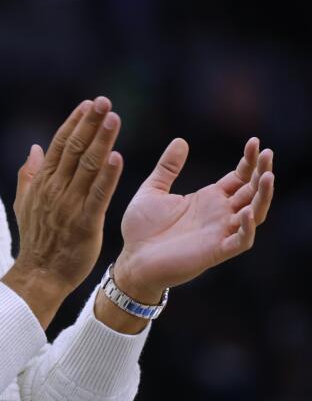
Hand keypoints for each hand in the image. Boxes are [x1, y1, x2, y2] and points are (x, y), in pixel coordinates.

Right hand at [2, 97, 123, 327]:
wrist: (39, 274)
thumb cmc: (36, 240)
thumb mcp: (25, 204)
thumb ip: (29, 175)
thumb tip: (33, 148)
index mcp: (42, 182)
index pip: (59, 144)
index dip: (75, 122)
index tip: (88, 104)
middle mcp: (55, 189)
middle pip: (74, 149)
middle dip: (89, 123)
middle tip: (104, 101)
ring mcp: (69, 205)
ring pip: (88, 166)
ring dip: (102, 140)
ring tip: (113, 118)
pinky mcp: (85, 222)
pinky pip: (98, 194)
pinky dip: (108, 176)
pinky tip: (118, 157)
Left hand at [114, 137, 274, 301]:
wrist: (132, 259)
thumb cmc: (141, 229)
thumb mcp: (152, 190)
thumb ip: (167, 168)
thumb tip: (180, 141)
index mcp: (208, 199)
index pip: (239, 178)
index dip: (249, 161)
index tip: (253, 141)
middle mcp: (219, 214)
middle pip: (252, 192)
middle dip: (262, 172)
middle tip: (267, 153)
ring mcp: (219, 232)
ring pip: (255, 214)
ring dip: (263, 196)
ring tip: (268, 176)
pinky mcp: (215, 251)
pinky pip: (240, 240)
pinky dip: (247, 227)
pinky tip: (247, 211)